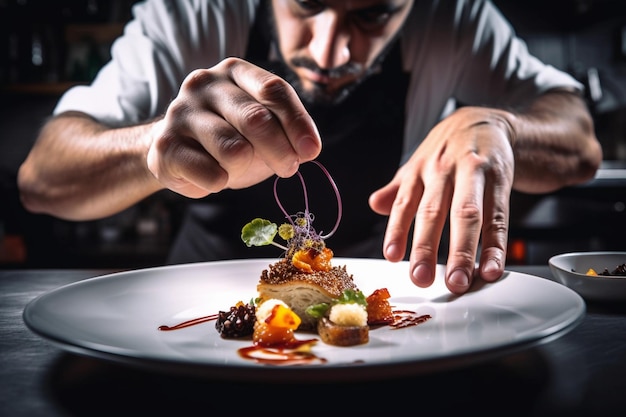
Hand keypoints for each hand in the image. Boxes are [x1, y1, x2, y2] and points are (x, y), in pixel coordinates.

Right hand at [147, 57, 321, 197]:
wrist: (176, 155)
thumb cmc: (229, 138)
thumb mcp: (263, 129)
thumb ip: (285, 130)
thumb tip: (308, 148)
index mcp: (234, 71)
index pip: (274, 90)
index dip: (297, 123)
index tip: (311, 151)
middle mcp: (205, 83)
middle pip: (256, 118)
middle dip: (280, 151)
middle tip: (288, 168)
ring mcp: (181, 112)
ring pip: (234, 149)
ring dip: (245, 167)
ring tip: (237, 167)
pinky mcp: (166, 145)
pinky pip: (210, 174)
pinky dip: (220, 182)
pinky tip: (214, 176)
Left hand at [369, 106, 515, 293]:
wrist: (489, 119)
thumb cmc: (450, 149)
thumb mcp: (419, 162)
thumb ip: (399, 188)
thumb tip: (375, 205)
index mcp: (421, 169)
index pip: (405, 202)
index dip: (397, 230)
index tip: (392, 257)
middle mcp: (444, 170)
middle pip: (434, 212)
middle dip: (426, 248)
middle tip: (421, 279)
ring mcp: (473, 174)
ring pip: (467, 215)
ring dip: (462, 252)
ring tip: (458, 281)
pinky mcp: (500, 180)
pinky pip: (498, 217)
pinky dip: (495, 246)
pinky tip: (491, 268)